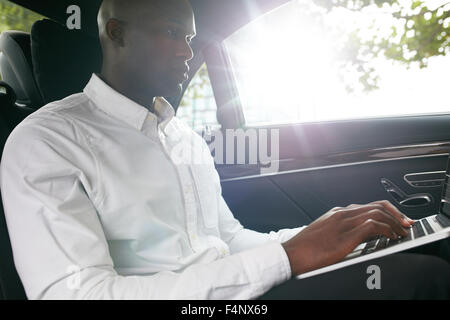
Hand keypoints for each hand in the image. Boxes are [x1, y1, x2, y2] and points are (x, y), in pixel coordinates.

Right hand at [281, 200, 413, 275]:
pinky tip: (391, 236)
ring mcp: (343, 223)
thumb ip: (341, 231)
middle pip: (376, 205)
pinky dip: (387, 229)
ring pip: (377, 213)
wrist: (291, 254)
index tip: (397, 219)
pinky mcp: (345, 235)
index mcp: (337, 213)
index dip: (387, 212)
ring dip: (395, 221)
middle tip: (406, 222)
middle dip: (396, 213)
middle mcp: (342, 214)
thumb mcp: (324, 234)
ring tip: (402, 231)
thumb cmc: (305, 249)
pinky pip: (373, 226)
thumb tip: (359, 237)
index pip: (367, 206)